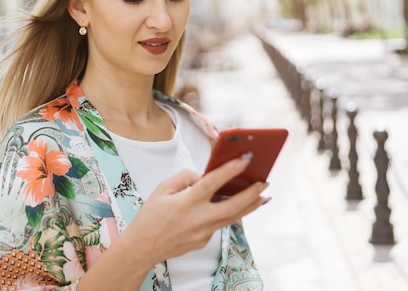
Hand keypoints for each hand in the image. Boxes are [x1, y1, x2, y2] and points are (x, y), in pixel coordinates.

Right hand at [123, 157, 268, 265]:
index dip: (230, 170)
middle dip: (252, 194)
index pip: (212, 183)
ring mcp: (202, 233)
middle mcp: (197, 219)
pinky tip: (235, 207)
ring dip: (250, 206)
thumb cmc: (150, 216)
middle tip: (264, 182)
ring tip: (263, 196)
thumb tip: (203, 176)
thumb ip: (184, 178)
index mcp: (185, 203)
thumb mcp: (161, 189)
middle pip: (232, 206)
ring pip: (232, 218)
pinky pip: (218, 224)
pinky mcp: (204, 241)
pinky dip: (228, 214)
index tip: (245, 160)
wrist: (143, 246)